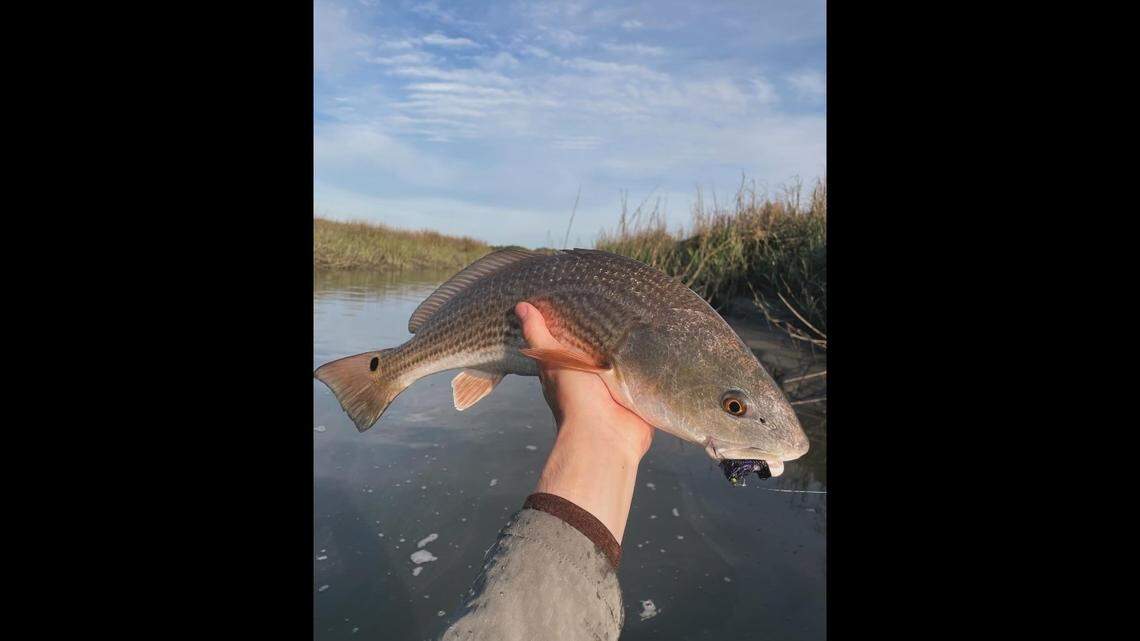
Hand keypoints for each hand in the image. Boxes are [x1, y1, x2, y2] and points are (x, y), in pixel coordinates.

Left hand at [515, 302, 653, 542]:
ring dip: (634, 343)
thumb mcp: (554, 359)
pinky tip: (663, 334)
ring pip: (627, 357)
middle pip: (603, 346)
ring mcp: (620, 385)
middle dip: (611, 328)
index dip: (579, 320)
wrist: (605, 436)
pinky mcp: (642, 392)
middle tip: (624, 293)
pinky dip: (654, 358)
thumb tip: (521, 306)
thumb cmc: (575, 398)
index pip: (575, 339)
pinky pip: (649, 371)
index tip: (589, 291)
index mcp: (572, 368)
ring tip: (647, 307)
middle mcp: (595, 377)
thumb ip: (539, 336)